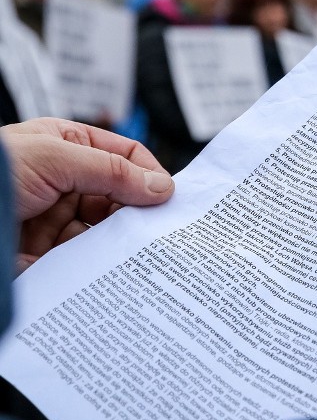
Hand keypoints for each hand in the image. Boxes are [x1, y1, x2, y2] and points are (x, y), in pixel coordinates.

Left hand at [1, 118, 173, 271]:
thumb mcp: (56, 157)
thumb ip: (111, 171)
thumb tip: (161, 186)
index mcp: (67, 145)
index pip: (124, 156)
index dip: (149, 174)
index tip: (171, 199)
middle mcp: (63, 181)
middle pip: (118, 197)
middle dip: (137, 212)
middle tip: (161, 232)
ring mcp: (52, 220)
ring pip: (102, 232)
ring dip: (119, 242)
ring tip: (139, 255)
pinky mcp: (42, 256)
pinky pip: (80, 262)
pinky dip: (98, 268)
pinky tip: (113, 273)